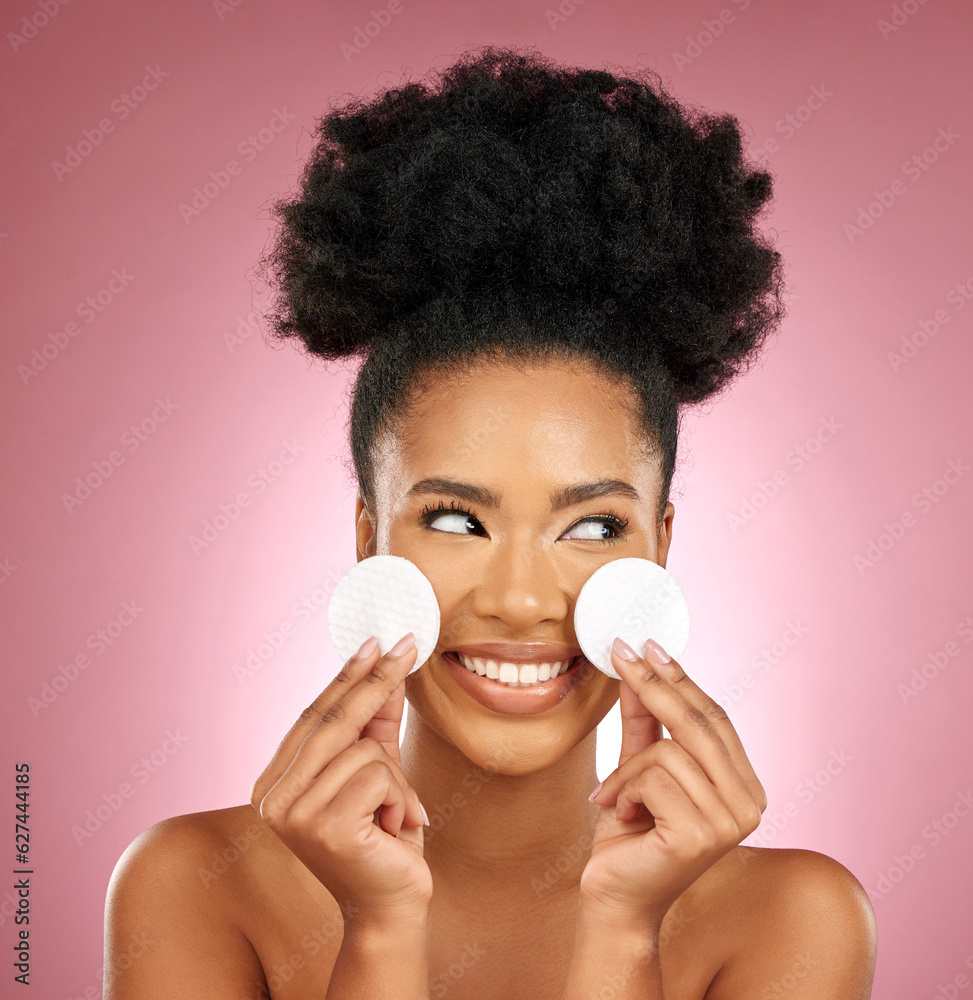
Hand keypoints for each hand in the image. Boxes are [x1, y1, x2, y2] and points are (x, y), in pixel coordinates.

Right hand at [250, 633, 431, 926]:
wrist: (391, 906)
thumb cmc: (383, 836)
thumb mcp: (378, 769)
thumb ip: (375, 721)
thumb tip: (386, 664)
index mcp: (274, 784)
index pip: (313, 715)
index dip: (347, 675)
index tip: (376, 641)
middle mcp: (271, 799)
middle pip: (333, 720)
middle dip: (376, 680)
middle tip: (408, 646)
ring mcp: (292, 814)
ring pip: (363, 748)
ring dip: (396, 778)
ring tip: (393, 815)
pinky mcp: (322, 826)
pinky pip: (378, 774)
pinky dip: (399, 796)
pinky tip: (390, 829)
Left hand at [580, 637, 766, 926]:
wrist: (615, 900)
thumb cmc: (629, 835)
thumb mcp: (638, 767)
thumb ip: (645, 722)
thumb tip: (638, 667)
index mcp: (744, 786)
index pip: (714, 718)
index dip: (681, 678)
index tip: (649, 644)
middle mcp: (749, 804)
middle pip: (698, 724)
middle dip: (654, 683)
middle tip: (619, 652)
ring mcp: (730, 822)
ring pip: (669, 750)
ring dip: (627, 770)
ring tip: (614, 797)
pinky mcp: (702, 835)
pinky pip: (653, 777)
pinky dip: (623, 789)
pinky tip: (621, 815)